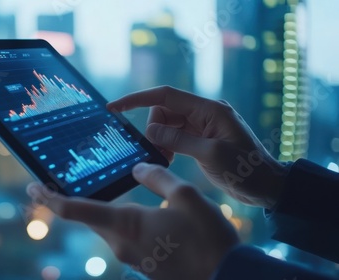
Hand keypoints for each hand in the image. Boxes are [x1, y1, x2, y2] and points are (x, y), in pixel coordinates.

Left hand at [27, 163, 238, 279]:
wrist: (225, 278)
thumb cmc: (207, 238)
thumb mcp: (185, 197)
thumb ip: (157, 177)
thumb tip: (138, 169)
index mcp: (125, 223)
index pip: (75, 210)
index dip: (50, 198)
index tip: (33, 187)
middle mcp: (120, 243)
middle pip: (87, 218)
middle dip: (70, 201)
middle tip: (59, 182)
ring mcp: (131, 257)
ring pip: (106, 227)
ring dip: (98, 210)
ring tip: (99, 191)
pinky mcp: (143, 264)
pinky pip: (122, 238)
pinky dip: (118, 222)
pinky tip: (134, 212)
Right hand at [107, 86, 286, 208]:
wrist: (266, 186)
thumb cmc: (246, 170)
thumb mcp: (211, 155)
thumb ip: (179, 140)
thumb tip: (150, 130)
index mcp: (209, 110)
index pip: (166, 96)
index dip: (137, 98)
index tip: (115, 106)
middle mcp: (204, 113)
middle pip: (163, 111)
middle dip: (153, 129)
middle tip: (156, 153)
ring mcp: (202, 125)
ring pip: (167, 124)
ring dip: (159, 140)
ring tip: (165, 159)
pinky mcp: (200, 138)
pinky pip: (174, 135)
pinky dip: (166, 145)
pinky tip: (169, 159)